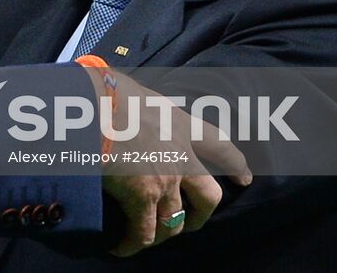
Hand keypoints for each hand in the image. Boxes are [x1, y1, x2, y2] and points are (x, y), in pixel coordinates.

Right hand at [91, 69, 252, 256]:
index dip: (235, 163)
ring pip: (175, 221)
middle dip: (202, 214)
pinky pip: (143, 232)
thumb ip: (141, 105)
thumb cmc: (106, 89)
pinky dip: (132, 243)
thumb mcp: (134, 89)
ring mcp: (165, 179)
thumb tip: (125, 107)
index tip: (245, 177)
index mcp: (179, 123)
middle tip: (191, 222)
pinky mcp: (142, 198)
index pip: (218, 144)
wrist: (91, 104)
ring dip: (163, 232)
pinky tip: (121, 246)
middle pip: (208, 195)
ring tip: (148, 237)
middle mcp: (180, 154)